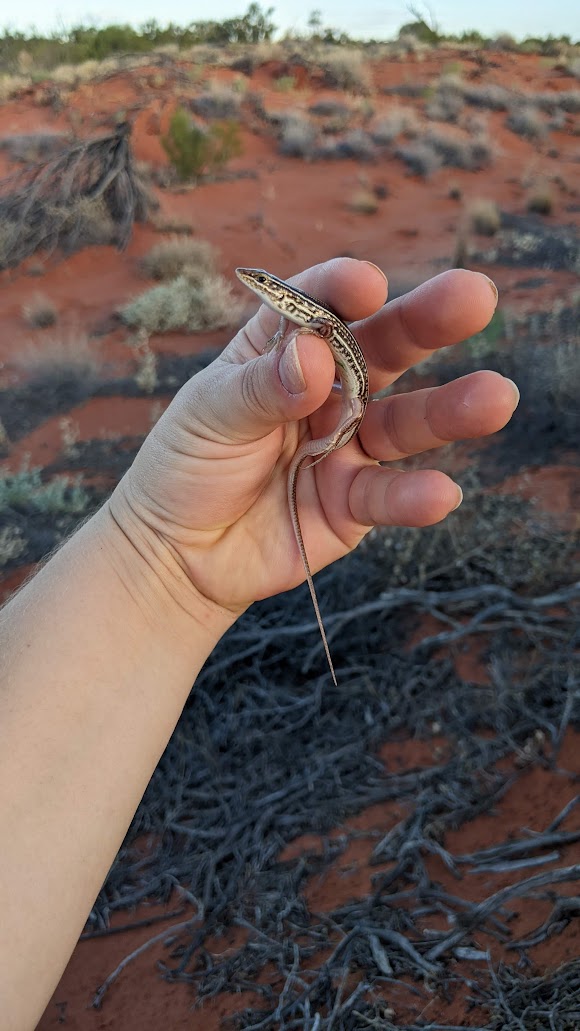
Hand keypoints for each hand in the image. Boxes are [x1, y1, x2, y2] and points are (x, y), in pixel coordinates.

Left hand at [110, 258, 517, 616]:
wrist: (179, 554)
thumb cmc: (186, 467)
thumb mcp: (209, 415)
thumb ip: (262, 387)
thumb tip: (319, 358)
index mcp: (282, 350)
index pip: (319, 306)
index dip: (343, 290)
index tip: (365, 285)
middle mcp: (326, 391)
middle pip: (383, 350)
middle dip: (427, 322)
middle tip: (476, 297)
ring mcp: (346, 447)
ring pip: (404, 423)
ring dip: (450, 411)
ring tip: (497, 397)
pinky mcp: (353, 504)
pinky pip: (387, 497)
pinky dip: (414, 496)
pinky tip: (440, 493)